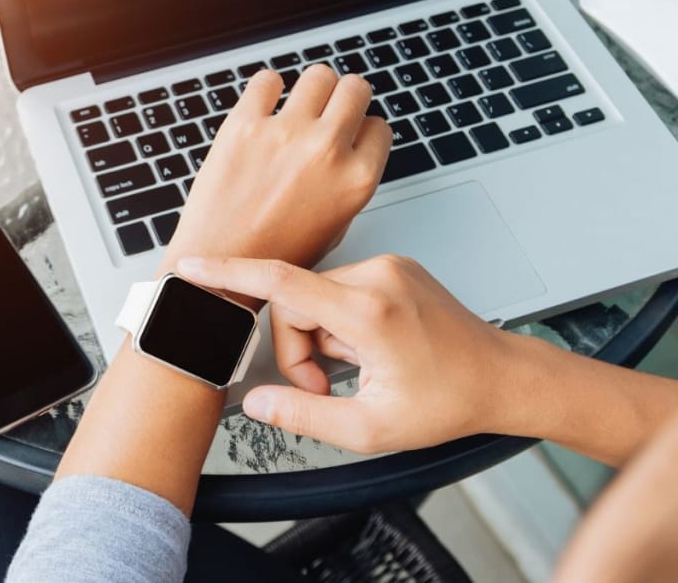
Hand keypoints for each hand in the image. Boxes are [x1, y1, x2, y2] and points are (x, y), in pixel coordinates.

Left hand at [159, 66, 391, 288]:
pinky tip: (264, 107)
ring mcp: (285, 134)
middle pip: (355, 89)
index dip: (361, 131)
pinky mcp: (244, 125)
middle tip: (326, 112)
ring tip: (296, 107)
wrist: (220, 268)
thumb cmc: (273, 256)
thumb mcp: (335, 228)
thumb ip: (347, 183)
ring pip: (318, 76)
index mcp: (357, 179)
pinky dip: (268, 89)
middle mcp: (327, 151)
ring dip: (311, 88)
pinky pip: (267, 80)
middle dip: (344, 98)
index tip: (346, 136)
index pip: (379, 127)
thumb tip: (349, 148)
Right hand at [177, 254, 531, 452]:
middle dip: (298, 348)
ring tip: (358, 368)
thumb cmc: (448, 401)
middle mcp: (377, 276)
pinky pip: (339, 290)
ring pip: (315, 297)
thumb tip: (255, 401)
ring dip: (322, 338)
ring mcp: (387, 267)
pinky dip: (340, 323)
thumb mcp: (369, 428)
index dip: (228, 274)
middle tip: (325, 386)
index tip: (193, 267)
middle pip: (294, 302)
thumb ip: (303, 412)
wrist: (503, 378)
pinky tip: (369, 349)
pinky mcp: (392, 268)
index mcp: (369, 311)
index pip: (280, 281)